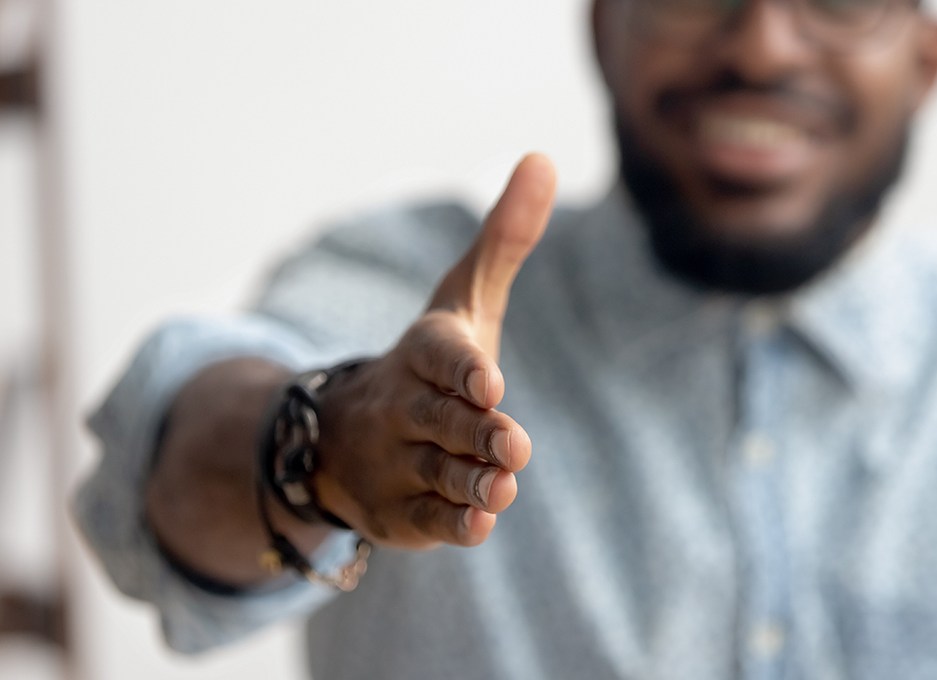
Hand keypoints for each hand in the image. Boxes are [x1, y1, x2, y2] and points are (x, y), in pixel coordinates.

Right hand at [313, 154, 556, 549]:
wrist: (346, 435)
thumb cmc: (431, 362)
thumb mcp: (464, 300)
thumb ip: (505, 238)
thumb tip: (542, 157)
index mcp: (424, 353)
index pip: (442, 356)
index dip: (463, 369)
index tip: (490, 383)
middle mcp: (404, 406)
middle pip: (442, 419)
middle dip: (475, 432)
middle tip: (512, 443)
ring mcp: (397, 461)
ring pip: (438, 472)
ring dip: (470, 480)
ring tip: (503, 486)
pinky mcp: (400, 512)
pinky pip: (426, 519)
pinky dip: (450, 523)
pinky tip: (478, 524)